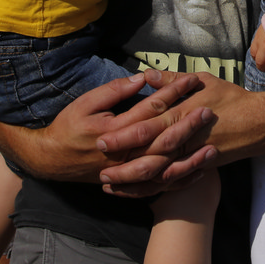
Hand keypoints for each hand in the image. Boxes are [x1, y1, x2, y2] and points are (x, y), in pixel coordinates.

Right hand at [3, 68, 212, 181]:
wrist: (51, 160)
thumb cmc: (68, 127)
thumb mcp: (85, 102)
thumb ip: (114, 91)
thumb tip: (142, 78)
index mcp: (116, 129)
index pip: (151, 108)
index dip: (173, 92)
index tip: (192, 80)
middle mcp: (125, 153)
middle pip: (164, 138)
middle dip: (188, 123)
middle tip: (210, 110)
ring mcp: (128, 171)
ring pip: (166, 166)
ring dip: (190, 157)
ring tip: (213, 146)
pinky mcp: (130, 183)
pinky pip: (160, 185)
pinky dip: (180, 180)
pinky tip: (199, 172)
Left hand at [98, 73, 264, 192]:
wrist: (259, 122)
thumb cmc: (230, 97)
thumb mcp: (203, 81)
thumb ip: (172, 81)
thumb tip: (146, 75)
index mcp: (182, 113)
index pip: (147, 125)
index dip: (123, 135)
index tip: (101, 140)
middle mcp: (185, 136)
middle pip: (148, 153)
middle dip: (122, 163)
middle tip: (99, 168)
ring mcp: (192, 154)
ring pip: (158, 172)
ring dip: (133, 180)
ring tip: (109, 184)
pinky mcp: (198, 166)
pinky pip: (172, 181)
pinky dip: (153, 187)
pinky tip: (135, 191)